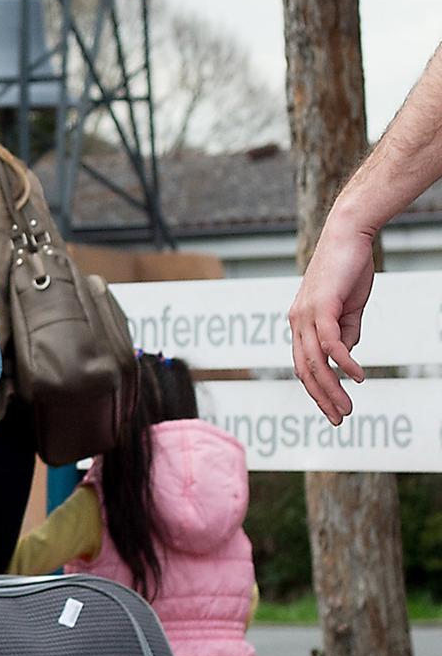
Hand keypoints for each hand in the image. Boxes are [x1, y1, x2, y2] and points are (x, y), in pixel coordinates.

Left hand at [292, 223, 377, 421]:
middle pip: (305, 370)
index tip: (332, 409)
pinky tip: (357, 377)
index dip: (317, 389)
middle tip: (339, 419)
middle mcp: (297, 322)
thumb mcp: (348, 310)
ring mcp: (306, 314)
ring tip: (346, 408)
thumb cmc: (347, 271)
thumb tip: (346, 358)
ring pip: (315, 361)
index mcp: (301, 324)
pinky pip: (330, 342)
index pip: (304, 365)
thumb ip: (346, 333)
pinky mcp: (321, 306)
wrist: (347, 236)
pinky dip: (344, 362)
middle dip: (322, 398)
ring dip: (331, 388)